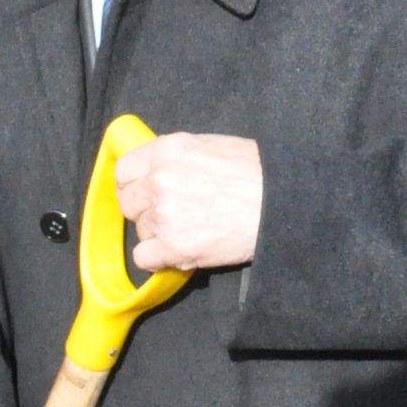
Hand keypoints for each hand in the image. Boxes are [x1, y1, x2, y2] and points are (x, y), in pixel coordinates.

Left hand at [113, 132, 262, 272]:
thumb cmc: (256, 173)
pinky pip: (144, 258)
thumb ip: (175, 158)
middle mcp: (160, 180)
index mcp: (167, 151)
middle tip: (174, 215)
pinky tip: (181, 250)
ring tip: (191, 229)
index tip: (146, 193)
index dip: (135, 184)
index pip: (124, 171)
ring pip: (140, 231)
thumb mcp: (211, 147)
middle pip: (129, 203)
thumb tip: (154, 170)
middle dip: (147, 211)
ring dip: (159, 234)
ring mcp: (165, 214)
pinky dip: (160, 259)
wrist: (283, 201)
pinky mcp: (174, 247)